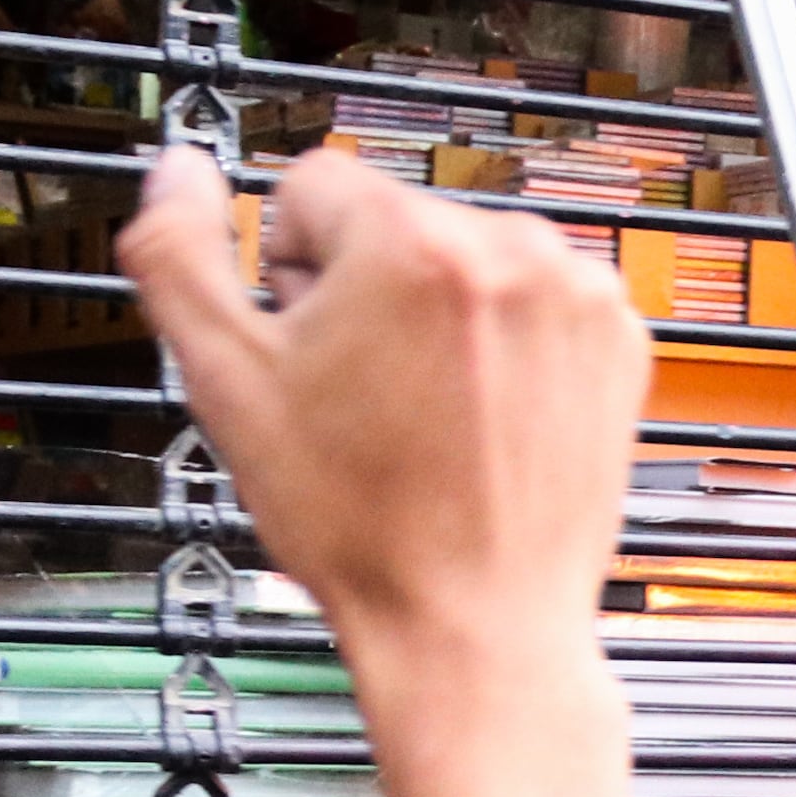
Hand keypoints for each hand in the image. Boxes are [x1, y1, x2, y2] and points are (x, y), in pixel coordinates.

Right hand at [118, 146, 645, 700]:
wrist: (473, 625)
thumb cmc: (361, 523)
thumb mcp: (228, 383)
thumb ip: (179, 255)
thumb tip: (177, 171)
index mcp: (413, 244)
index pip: (311, 186)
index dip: (288, 270)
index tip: (309, 342)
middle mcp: (511, 250)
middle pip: (392, 220)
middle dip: (364, 288)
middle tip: (362, 391)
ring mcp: (577, 295)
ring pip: (464, 257)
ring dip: (437, 311)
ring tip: (423, 412)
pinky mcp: (618, 340)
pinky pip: (532, 299)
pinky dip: (505, 343)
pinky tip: (480, 416)